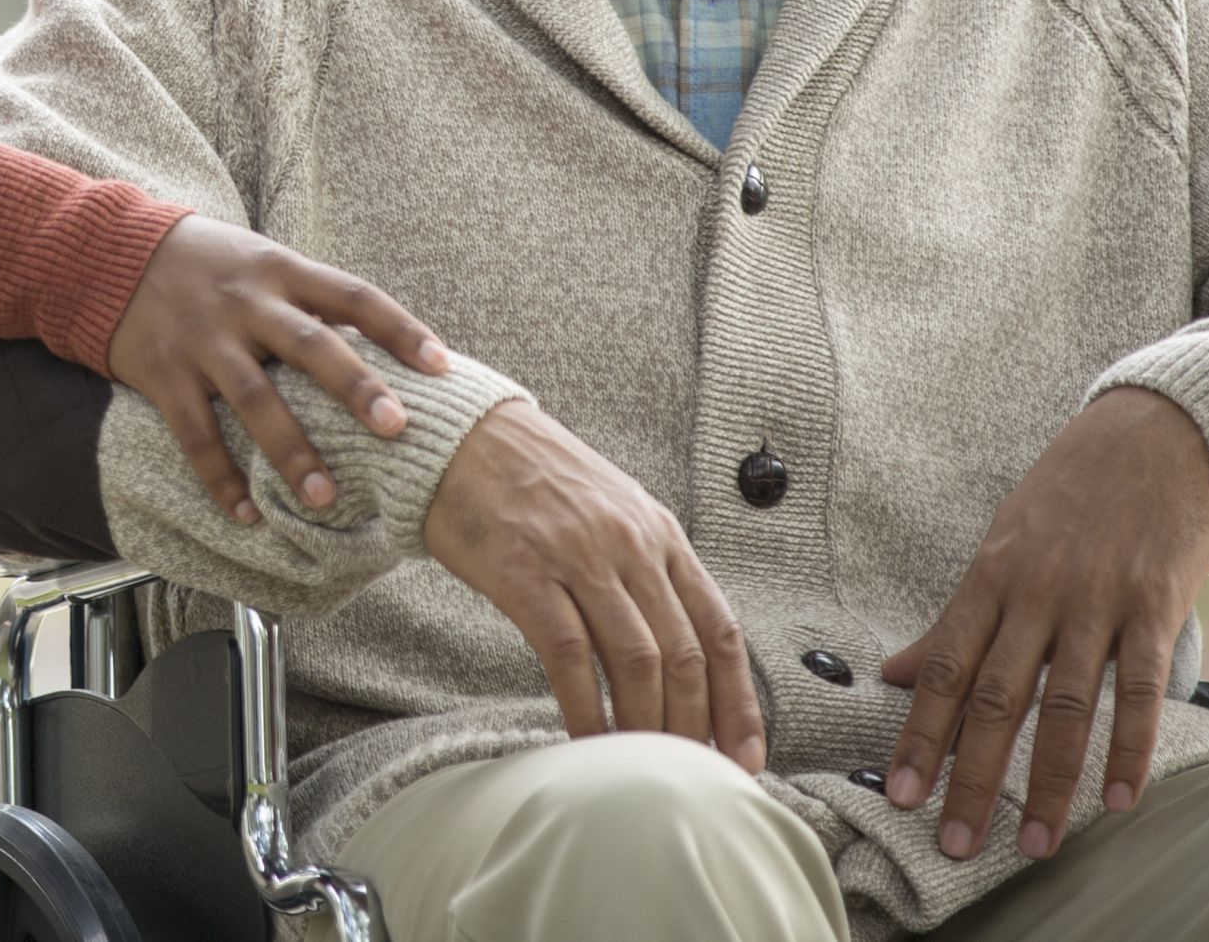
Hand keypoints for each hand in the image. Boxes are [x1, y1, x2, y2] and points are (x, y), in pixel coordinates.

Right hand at [108, 215, 446, 526]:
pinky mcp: (163, 371)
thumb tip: (380, 349)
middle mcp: (246, 301)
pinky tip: (246, 515)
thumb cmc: (206, 264)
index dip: (400, 329)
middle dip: (355, 387)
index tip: (442, 366)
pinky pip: (195, 433)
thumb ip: (309, 300)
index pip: (352, 295)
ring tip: (326, 499)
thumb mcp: (260, 262)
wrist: (108, 252)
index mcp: (279, 270)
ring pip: (254, 397)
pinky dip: (220, 478)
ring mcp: (203, 338)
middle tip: (397, 429)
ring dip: (292, 451)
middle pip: (309, 344)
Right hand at [422, 399, 765, 770]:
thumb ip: (647, 570)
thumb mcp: (611, 510)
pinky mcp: (525, 572)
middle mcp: (630, 544)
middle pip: (683, 654)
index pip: (719, 628)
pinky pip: (570, 655)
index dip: (739, 700)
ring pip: (637, 659)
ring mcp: (579, 556)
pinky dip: (585, 708)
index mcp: (659, 532)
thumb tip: (676, 652)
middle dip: (695, 727)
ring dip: (645, 726)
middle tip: (692, 775)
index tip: (747, 754)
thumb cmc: (533, 479)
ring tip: (641, 769)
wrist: (462, 434)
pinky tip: (586, 741)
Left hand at [881, 387, 1208, 861]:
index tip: (899, 794)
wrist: (1155, 437)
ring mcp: (1096, 598)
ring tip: (1034, 842)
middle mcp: (1035, 592)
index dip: (918, 734)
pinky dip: (1132, 746)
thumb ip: (955, 620)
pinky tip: (1121, 797)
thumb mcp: (1001, 546)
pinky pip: (1142, 688)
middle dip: (973, 776)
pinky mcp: (1156, 604)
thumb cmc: (1069, 498)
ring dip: (1049, 780)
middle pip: (996, 697)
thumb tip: (889, 672)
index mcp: (989, 579)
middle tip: (955, 842)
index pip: (943, 669)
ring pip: (1067, 704)